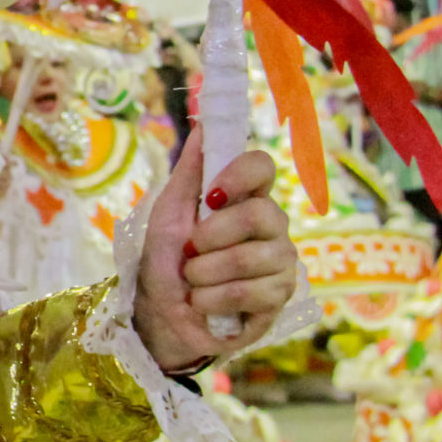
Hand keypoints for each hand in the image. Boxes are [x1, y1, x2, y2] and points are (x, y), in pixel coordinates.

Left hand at [134, 129, 299, 374]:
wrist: (160, 316)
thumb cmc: (164, 262)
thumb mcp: (168, 213)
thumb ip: (190, 171)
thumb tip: (203, 124)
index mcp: (245, 198)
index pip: (263, 166)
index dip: (239, 176)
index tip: (211, 196)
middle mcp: (272, 226)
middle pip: (259, 214)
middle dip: (210, 238)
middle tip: (190, 254)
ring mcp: (281, 262)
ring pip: (251, 258)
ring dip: (204, 274)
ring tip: (193, 283)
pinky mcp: (279, 298)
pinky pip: (250, 292)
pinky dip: (212, 301)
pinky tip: (204, 305)